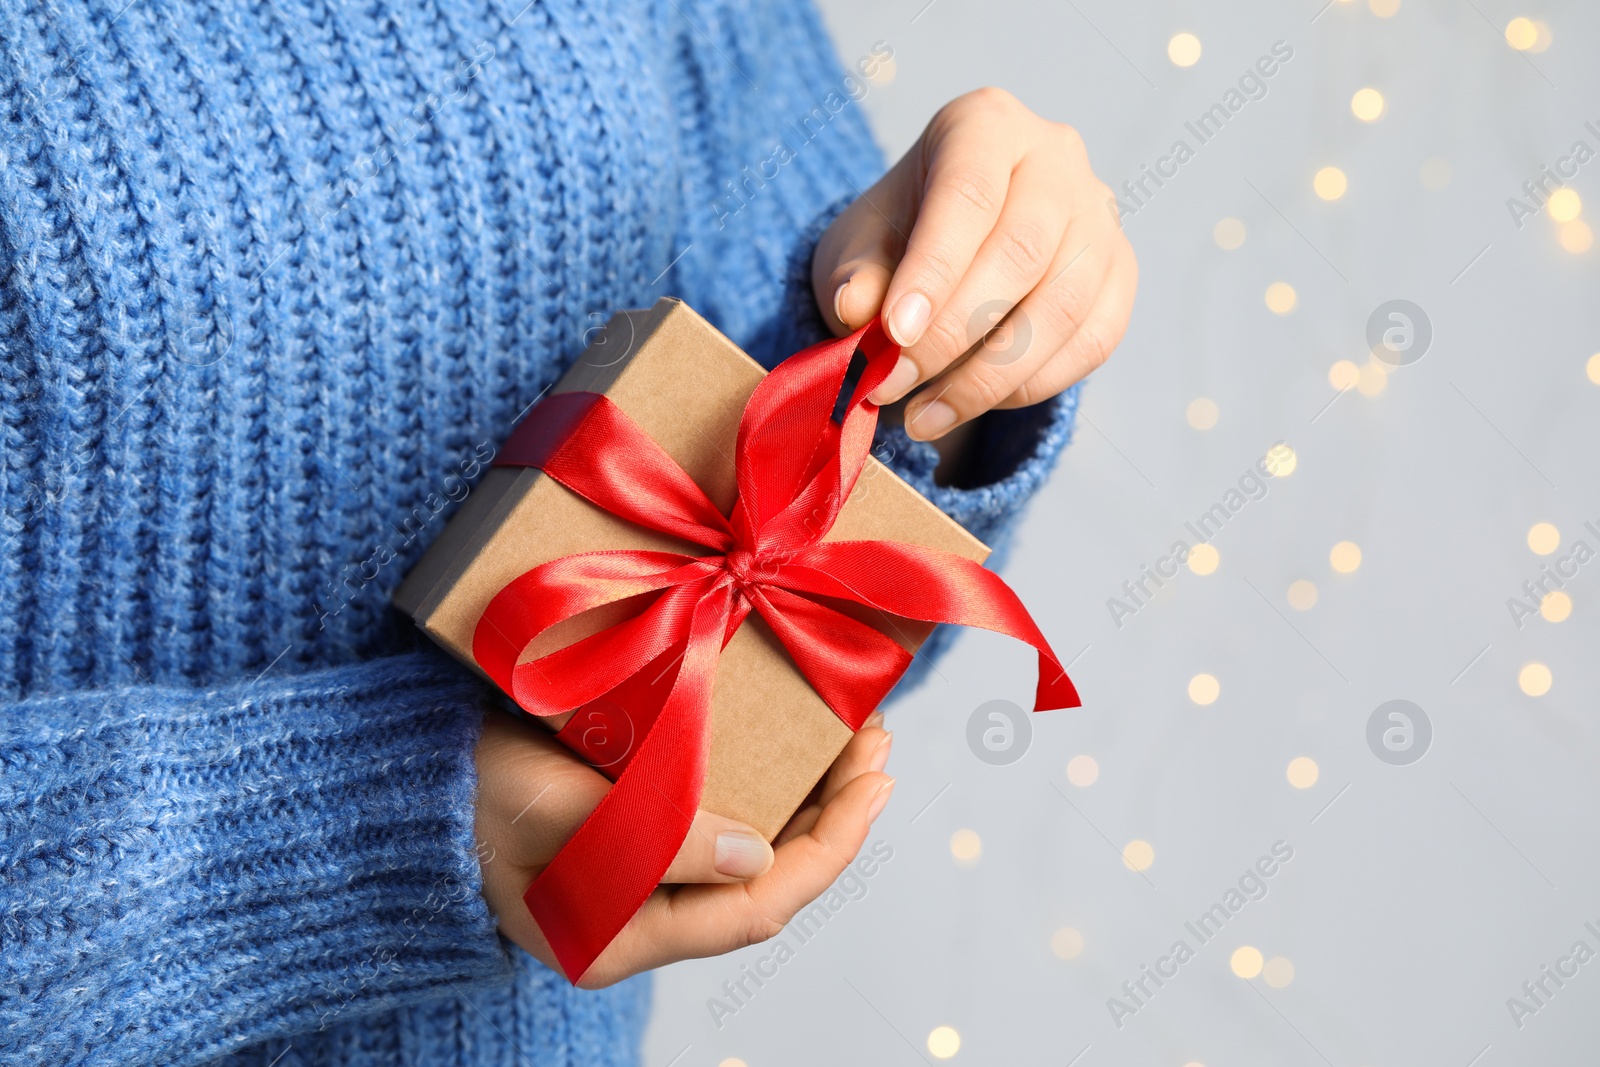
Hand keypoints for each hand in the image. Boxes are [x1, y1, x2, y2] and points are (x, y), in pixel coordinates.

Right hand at [474, 708, 894, 987]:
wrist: (397, 777)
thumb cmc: (465, 799)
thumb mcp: (557, 814)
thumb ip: (657, 840)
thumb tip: (760, 856)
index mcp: (622, 938)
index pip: (757, 907)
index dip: (829, 847)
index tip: (874, 782)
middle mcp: (641, 917)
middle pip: (766, 876)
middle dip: (832, 812)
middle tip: (877, 742)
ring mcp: (638, 875)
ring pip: (751, 843)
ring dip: (806, 791)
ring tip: (854, 734)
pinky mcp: (632, 830)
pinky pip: (719, 813)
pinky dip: (764, 776)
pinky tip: (792, 739)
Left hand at [813, 88, 1136, 440]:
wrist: (950, 252)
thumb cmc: (900, 236)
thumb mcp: (859, 244)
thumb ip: (855, 273)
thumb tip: (855, 309)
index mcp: (984, 125)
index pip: (968, 193)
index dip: (933, 269)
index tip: (894, 335)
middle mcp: (1056, 157)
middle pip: (1022, 251)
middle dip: (954, 333)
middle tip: (893, 385)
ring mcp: (1099, 216)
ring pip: (1063, 305)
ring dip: (990, 376)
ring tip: (923, 414)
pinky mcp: (1120, 275)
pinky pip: (1092, 341)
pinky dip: (1031, 385)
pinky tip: (973, 403)